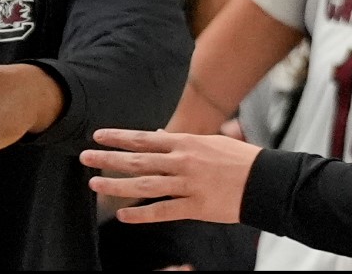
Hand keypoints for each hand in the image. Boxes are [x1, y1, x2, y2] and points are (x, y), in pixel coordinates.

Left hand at [81, 128, 260, 224]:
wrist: (266, 182)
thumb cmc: (239, 160)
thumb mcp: (208, 142)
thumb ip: (181, 142)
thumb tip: (160, 136)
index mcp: (185, 143)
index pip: (143, 139)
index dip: (118, 137)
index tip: (97, 136)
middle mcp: (182, 162)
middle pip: (137, 161)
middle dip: (108, 158)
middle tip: (85, 157)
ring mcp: (187, 185)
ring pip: (144, 186)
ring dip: (117, 185)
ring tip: (95, 184)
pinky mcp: (196, 207)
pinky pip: (163, 211)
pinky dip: (141, 214)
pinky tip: (123, 215)